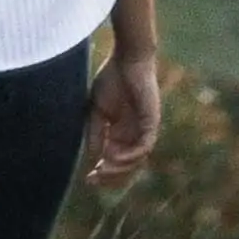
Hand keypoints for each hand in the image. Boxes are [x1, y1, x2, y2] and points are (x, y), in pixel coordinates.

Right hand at [83, 43, 166, 188]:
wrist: (127, 59)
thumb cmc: (111, 79)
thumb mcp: (96, 111)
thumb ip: (95, 133)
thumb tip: (92, 158)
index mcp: (122, 132)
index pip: (115, 161)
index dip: (103, 173)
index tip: (87, 179)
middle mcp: (135, 134)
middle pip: (127, 165)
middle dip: (110, 176)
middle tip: (93, 180)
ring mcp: (145, 129)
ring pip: (136, 159)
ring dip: (119, 168)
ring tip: (102, 170)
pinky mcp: (151, 122)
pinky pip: (144, 145)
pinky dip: (130, 155)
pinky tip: (113, 157)